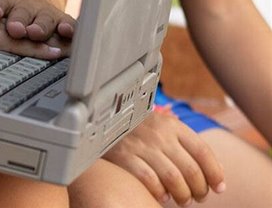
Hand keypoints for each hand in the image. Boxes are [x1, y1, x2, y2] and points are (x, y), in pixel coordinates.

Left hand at [0, 0, 75, 42]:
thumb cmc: (8, 2)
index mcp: (8, 1)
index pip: (0, 2)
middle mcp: (28, 7)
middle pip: (24, 13)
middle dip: (20, 20)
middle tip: (15, 27)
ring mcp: (47, 14)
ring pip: (46, 21)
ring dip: (42, 26)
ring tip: (37, 32)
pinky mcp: (63, 23)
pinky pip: (69, 26)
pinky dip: (70, 30)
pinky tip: (70, 34)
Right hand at [103, 109, 225, 204]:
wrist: (102, 121)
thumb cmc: (140, 129)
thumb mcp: (164, 127)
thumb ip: (188, 145)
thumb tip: (217, 173)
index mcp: (170, 124)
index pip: (202, 151)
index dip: (215, 173)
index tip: (219, 187)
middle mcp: (157, 134)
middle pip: (191, 170)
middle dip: (200, 190)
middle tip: (198, 197)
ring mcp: (140, 145)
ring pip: (174, 180)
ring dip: (183, 196)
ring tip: (182, 199)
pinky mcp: (124, 157)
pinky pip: (150, 182)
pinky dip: (160, 193)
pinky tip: (162, 195)